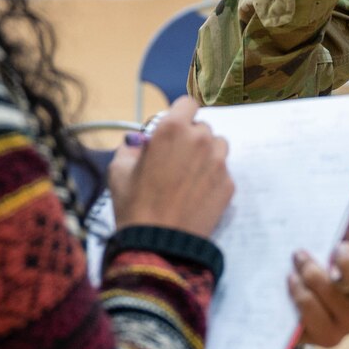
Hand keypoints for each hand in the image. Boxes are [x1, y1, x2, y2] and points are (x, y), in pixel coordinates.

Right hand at [107, 95, 233, 238]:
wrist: (158, 245)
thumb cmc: (134, 205)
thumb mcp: (119, 171)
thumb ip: (131, 147)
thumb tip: (140, 141)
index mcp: (172, 129)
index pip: (188, 103)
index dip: (180, 115)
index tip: (174, 129)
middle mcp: (200, 139)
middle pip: (202, 127)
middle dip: (191, 138)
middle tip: (176, 160)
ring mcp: (219, 162)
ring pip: (217, 146)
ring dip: (206, 155)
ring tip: (189, 177)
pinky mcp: (229, 184)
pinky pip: (223, 171)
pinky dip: (212, 178)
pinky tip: (197, 195)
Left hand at [287, 165, 348, 348]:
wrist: (290, 298)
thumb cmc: (326, 255)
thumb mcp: (346, 225)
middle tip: (339, 247)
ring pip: (339, 305)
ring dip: (315, 277)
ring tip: (299, 256)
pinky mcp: (327, 338)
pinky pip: (315, 319)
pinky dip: (301, 296)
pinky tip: (291, 280)